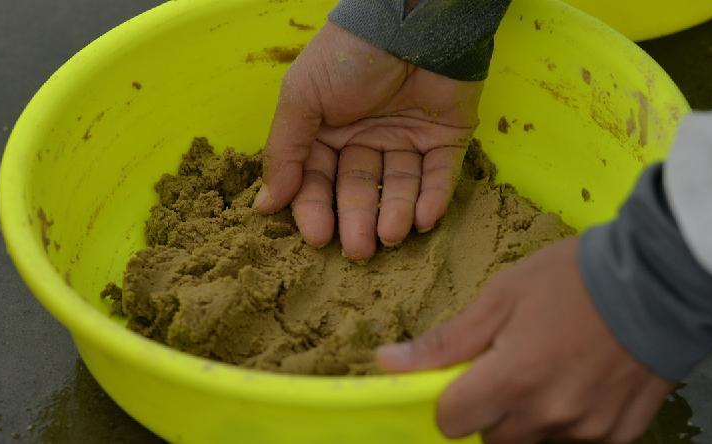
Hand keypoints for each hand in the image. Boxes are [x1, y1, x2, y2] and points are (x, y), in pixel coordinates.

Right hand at [255, 23, 482, 260]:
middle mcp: (367, 139)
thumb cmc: (348, 56)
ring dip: (395, 213)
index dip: (316, 209)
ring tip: (391, 234)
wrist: (410, 21)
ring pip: (399, 187)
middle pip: (360, 190)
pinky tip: (423, 218)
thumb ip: (285, 152)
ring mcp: (408, 139)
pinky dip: (433, 199)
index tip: (318, 237)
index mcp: (328, 131)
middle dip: (358, 221)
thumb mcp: (302, 97)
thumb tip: (265, 206)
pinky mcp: (447, 138)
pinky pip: (439, 175)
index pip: (319, 181)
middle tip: (360, 250)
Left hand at [378, 238, 673, 443]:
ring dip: (531, 412)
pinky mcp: (621, 433)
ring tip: (554, 363)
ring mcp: (588, 429)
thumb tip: (388, 362)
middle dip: (491, 407)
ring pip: (534, 438)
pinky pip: (578, 437)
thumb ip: (447, 341)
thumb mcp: (502, 296)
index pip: (451, 422)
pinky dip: (572, 416)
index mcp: (512, 380)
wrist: (661, 278)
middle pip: (492, 436)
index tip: (464, 376)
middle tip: (513, 362)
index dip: (449, 399)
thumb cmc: (574, 278)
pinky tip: (585, 376)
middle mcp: (548, 415)